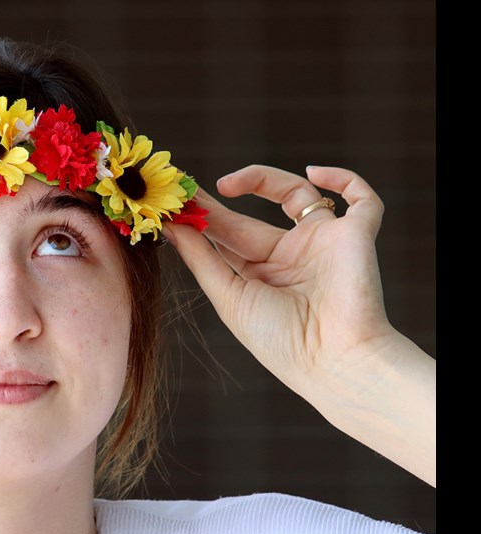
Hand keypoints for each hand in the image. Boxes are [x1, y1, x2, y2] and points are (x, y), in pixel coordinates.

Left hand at [164, 165, 434, 484]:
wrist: (333, 360)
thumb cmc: (279, 340)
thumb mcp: (229, 297)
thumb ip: (201, 258)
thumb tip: (171, 225)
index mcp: (260, 275)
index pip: (227, 236)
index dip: (202, 216)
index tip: (174, 201)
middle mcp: (291, 256)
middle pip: (251, 216)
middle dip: (217, 202)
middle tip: (186, 189)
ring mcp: (323, 243)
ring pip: (298, 193)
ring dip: (263, 178)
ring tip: (225, 184)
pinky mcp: (357, 236)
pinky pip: (361, 199)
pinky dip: (345, 178)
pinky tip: (315, 173)